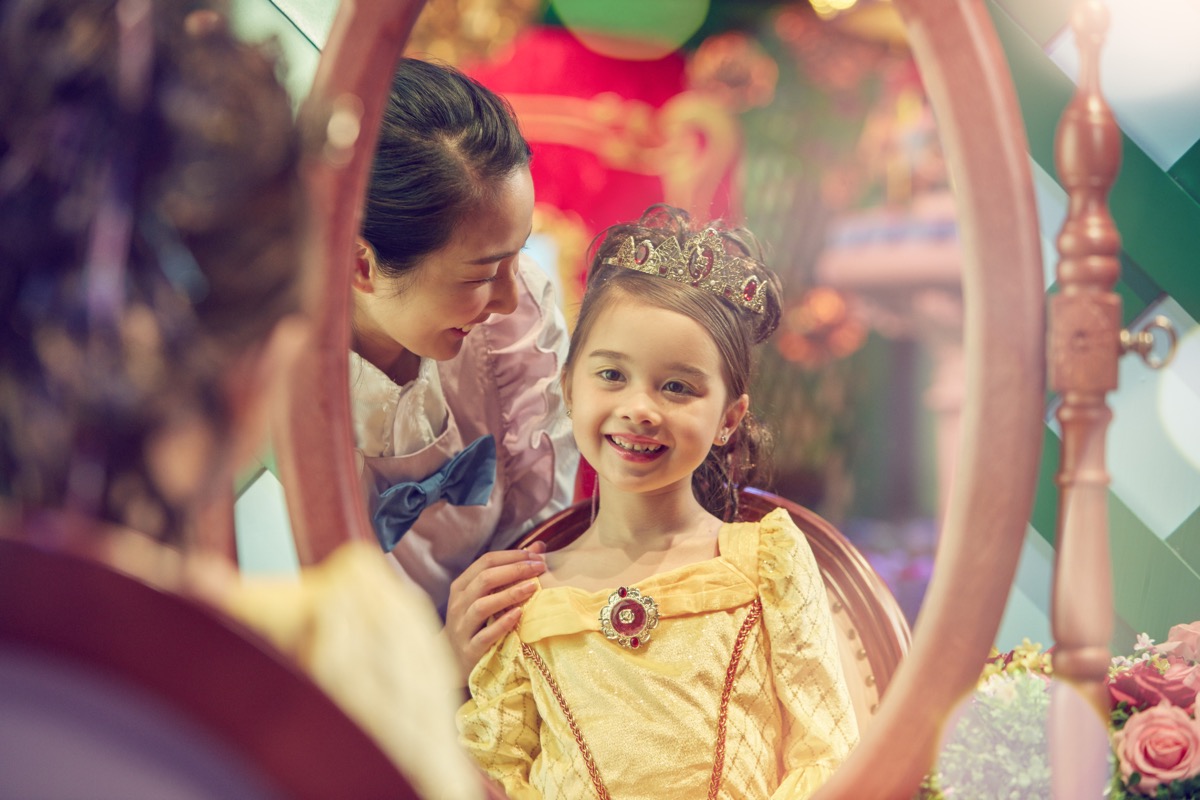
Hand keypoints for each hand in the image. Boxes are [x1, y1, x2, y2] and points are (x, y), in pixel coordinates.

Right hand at [446, 543, 546, 681]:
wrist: (454, 661)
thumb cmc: (477, 623)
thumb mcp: (488, 595)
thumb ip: (511, 570)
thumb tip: (538, 547)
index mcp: (462, 586)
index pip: (486, 562)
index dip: (512, 556)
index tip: (536, 556)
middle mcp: (458, 604)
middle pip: (485, 579)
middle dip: (514, 570)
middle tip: (539, 568)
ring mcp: (461, 627)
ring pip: (482, 605)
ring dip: (509, 594)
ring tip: (532, 587)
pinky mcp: (469, 650)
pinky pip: (485, 635)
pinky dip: (502, 624)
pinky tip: (519, 615)